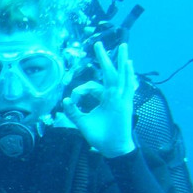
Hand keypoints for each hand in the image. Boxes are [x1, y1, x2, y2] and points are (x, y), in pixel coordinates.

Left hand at [61, 42, 137, 157]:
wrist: (112, 148)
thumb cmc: (99, 136)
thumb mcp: (82, 122)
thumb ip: (73, 112)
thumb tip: (65, 100)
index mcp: (104, 98)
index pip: (92, 86)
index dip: (80, 90)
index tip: (72, 99)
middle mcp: (113, 95)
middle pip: (109, 73)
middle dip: (104, 58)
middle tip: (98, 43)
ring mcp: (121, 98)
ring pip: (121, 75)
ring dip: (120, 60)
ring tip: (122, 45)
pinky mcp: (125, 103)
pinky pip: (127, 86)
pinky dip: (128, 74)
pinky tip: (127, 63)